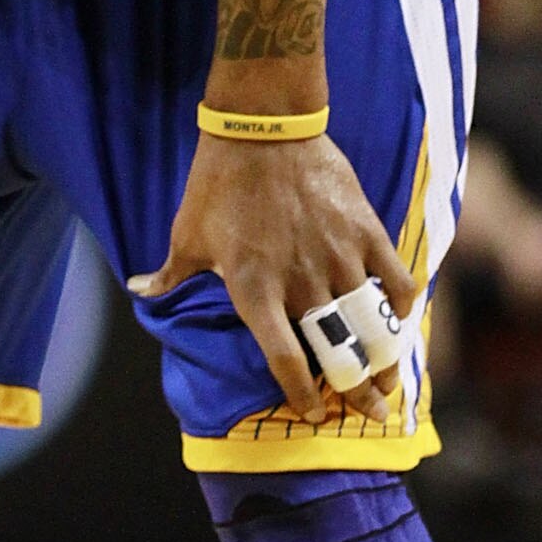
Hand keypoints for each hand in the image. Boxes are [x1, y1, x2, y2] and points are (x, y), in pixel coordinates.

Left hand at [129, 133, 417, 424]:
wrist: (263, 129)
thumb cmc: (218, 183)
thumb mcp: (187, 234)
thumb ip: (169, 273)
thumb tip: (139, 290)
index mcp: (255, 293)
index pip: (286, 363)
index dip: (303, 396)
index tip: (312, 412)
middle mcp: (301, 285)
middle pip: (341, 357)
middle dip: (361, 394)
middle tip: (372, 411)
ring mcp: (339, 259)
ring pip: (373, 326)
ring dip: (386, 359)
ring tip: (390, 378)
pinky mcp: (366, 232)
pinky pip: (397, 280)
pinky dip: (401, 303)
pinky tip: (398, 315)